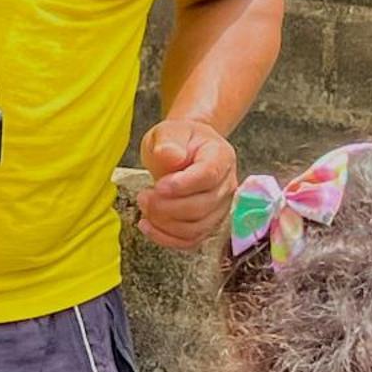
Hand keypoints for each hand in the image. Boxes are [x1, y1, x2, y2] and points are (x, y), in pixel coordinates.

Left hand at [136, 118, 237, 249]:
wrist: (184, 152)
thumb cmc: (178, 141)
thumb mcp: (169, 131)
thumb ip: (169, 141)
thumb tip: (170, 155)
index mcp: (221, 156)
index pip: (208, 176)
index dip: (182, 185)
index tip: (158, 186)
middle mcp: (226, 185)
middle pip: (201, 207)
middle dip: (166, 206)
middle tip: (144, 196)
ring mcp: (219, 208)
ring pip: (195, 228)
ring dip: (164, 223)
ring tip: (145, 205)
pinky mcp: (207, 225)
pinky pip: (189, 241)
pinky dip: (166, 238)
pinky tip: (148, 225)